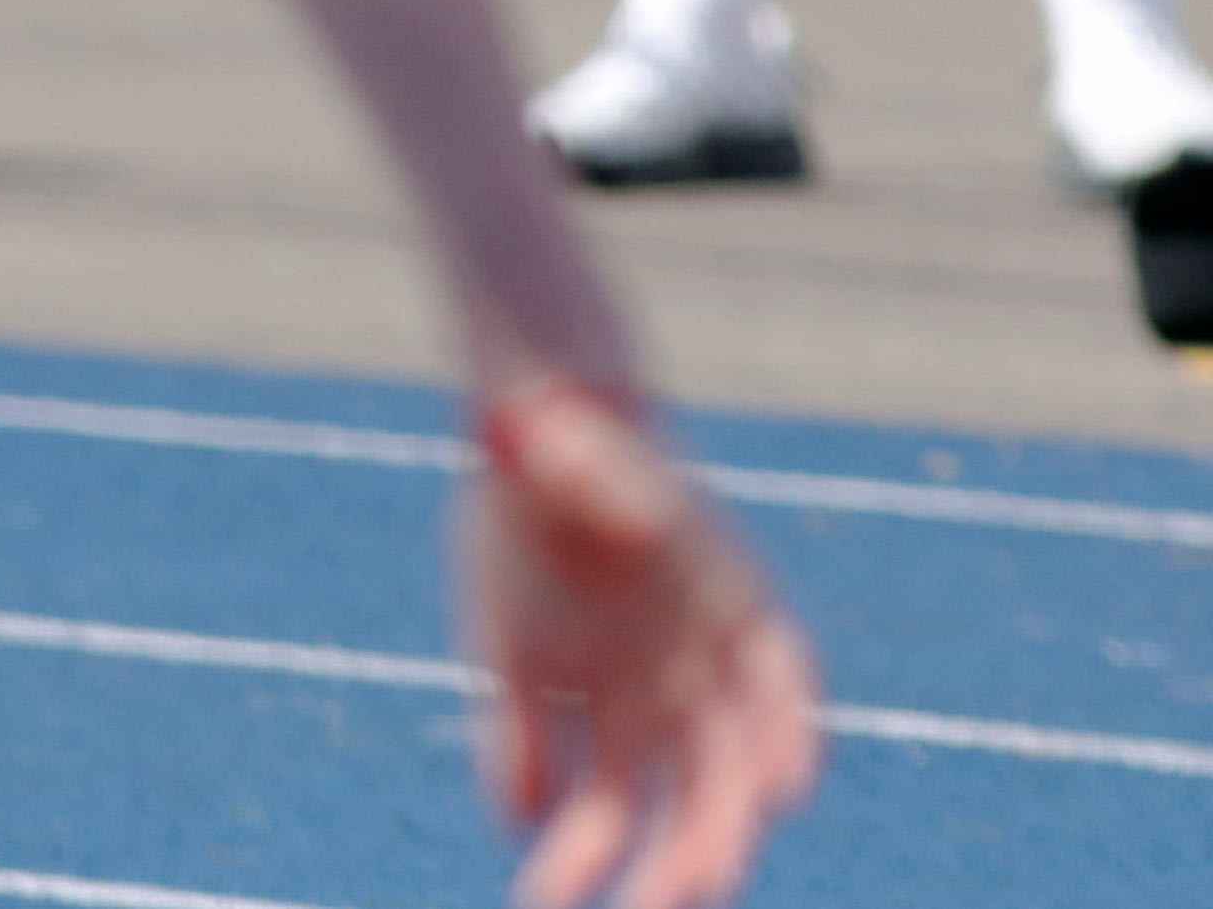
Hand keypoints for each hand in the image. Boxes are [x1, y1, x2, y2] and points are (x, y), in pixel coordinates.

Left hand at [462, 380, 823, 908]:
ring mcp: (608, 691)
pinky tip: (512, 818)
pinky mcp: (526, 684)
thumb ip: (623, 489)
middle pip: (713, 782)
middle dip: (705, 845)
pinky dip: (519, 788)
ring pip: (622, 799)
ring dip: (598, 854)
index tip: (786, 787)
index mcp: (725, 613)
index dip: (789, 738)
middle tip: (686, 892)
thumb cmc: (576, 440)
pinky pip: (531, 757)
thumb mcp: (597, 449)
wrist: (520, 437)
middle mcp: (680, 676)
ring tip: (552, 896)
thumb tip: (652, 523)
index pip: (781, 687)